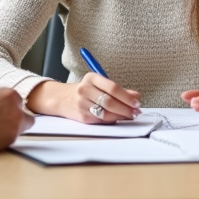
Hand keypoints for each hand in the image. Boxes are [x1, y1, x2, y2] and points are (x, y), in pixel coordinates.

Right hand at [0, 75, 32, 151]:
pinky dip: (5, 138)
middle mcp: (16, 111)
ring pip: (20, 128)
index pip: (16, 100)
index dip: (6, 105)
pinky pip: (12, 138)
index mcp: (9, 95)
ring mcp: (15, 127)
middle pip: (25, 116)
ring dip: (11, 128)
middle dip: (16, 118)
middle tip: (0, 121)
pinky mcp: (10, 140)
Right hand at [26, 72, 140, 123]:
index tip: (137, 101)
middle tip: (136, 111)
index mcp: (91, 78)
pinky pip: (101, 120)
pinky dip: (113, 120)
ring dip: (121, 115)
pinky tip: (119, 118)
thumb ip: (118, 90)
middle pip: (109, 101)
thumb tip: (136, 96)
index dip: (127, 96)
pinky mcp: (82, 117)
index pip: (112, 87)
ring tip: (130, 115)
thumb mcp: (99, 84)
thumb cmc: (85, 91)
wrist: (61, 99)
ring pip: (106, 112)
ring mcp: (82, 104)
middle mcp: (85, 90)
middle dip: (126, 108)